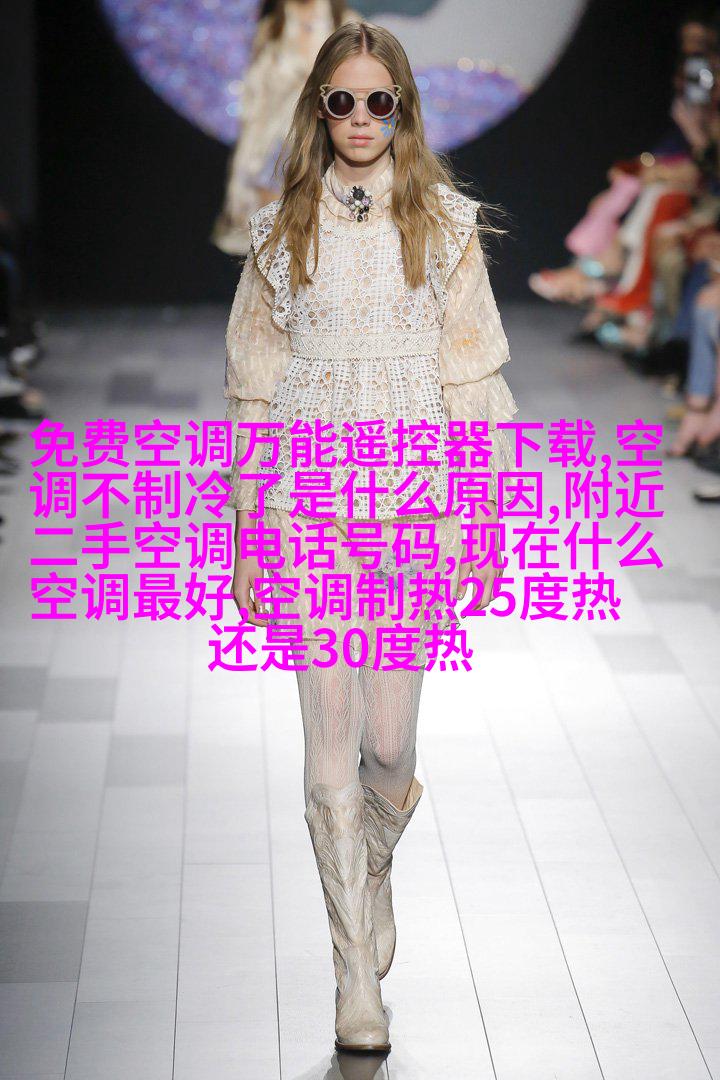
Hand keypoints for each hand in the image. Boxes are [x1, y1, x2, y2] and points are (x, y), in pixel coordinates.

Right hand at [232, 510, 268, 626]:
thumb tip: (262, 611)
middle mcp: (236, 593)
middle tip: (271, 622)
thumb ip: (260, 597)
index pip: (247, 614)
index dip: (258, 621)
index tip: (268, 624)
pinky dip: (255, 605)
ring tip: (269, 615)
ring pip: (246, 607)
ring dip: (256, 612)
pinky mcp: (240, 586)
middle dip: (258, 618)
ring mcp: (237, 590)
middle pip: (245, 612)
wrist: (246, 546)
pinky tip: (263, 605)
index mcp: (239, 593)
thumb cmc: (251, 559)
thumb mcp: (258, 580)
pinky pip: (247, 600)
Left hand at [456, 501, 499, 612]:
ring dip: (485, 599)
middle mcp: (493, 577)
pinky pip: (498, 585)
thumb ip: (462, 582)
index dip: (470, 609)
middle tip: (468, 610)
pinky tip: (484, 588)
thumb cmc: (474, 544)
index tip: (464, 613)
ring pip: (494, 594)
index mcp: (482, 577)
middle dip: (478, 608)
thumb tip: (459, 598)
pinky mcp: (501, 569)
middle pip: (487, 600)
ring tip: (474, 600)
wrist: (486, 530)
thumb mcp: (464, 564)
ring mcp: (499, 573)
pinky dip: (491, 591)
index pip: (477, 600)